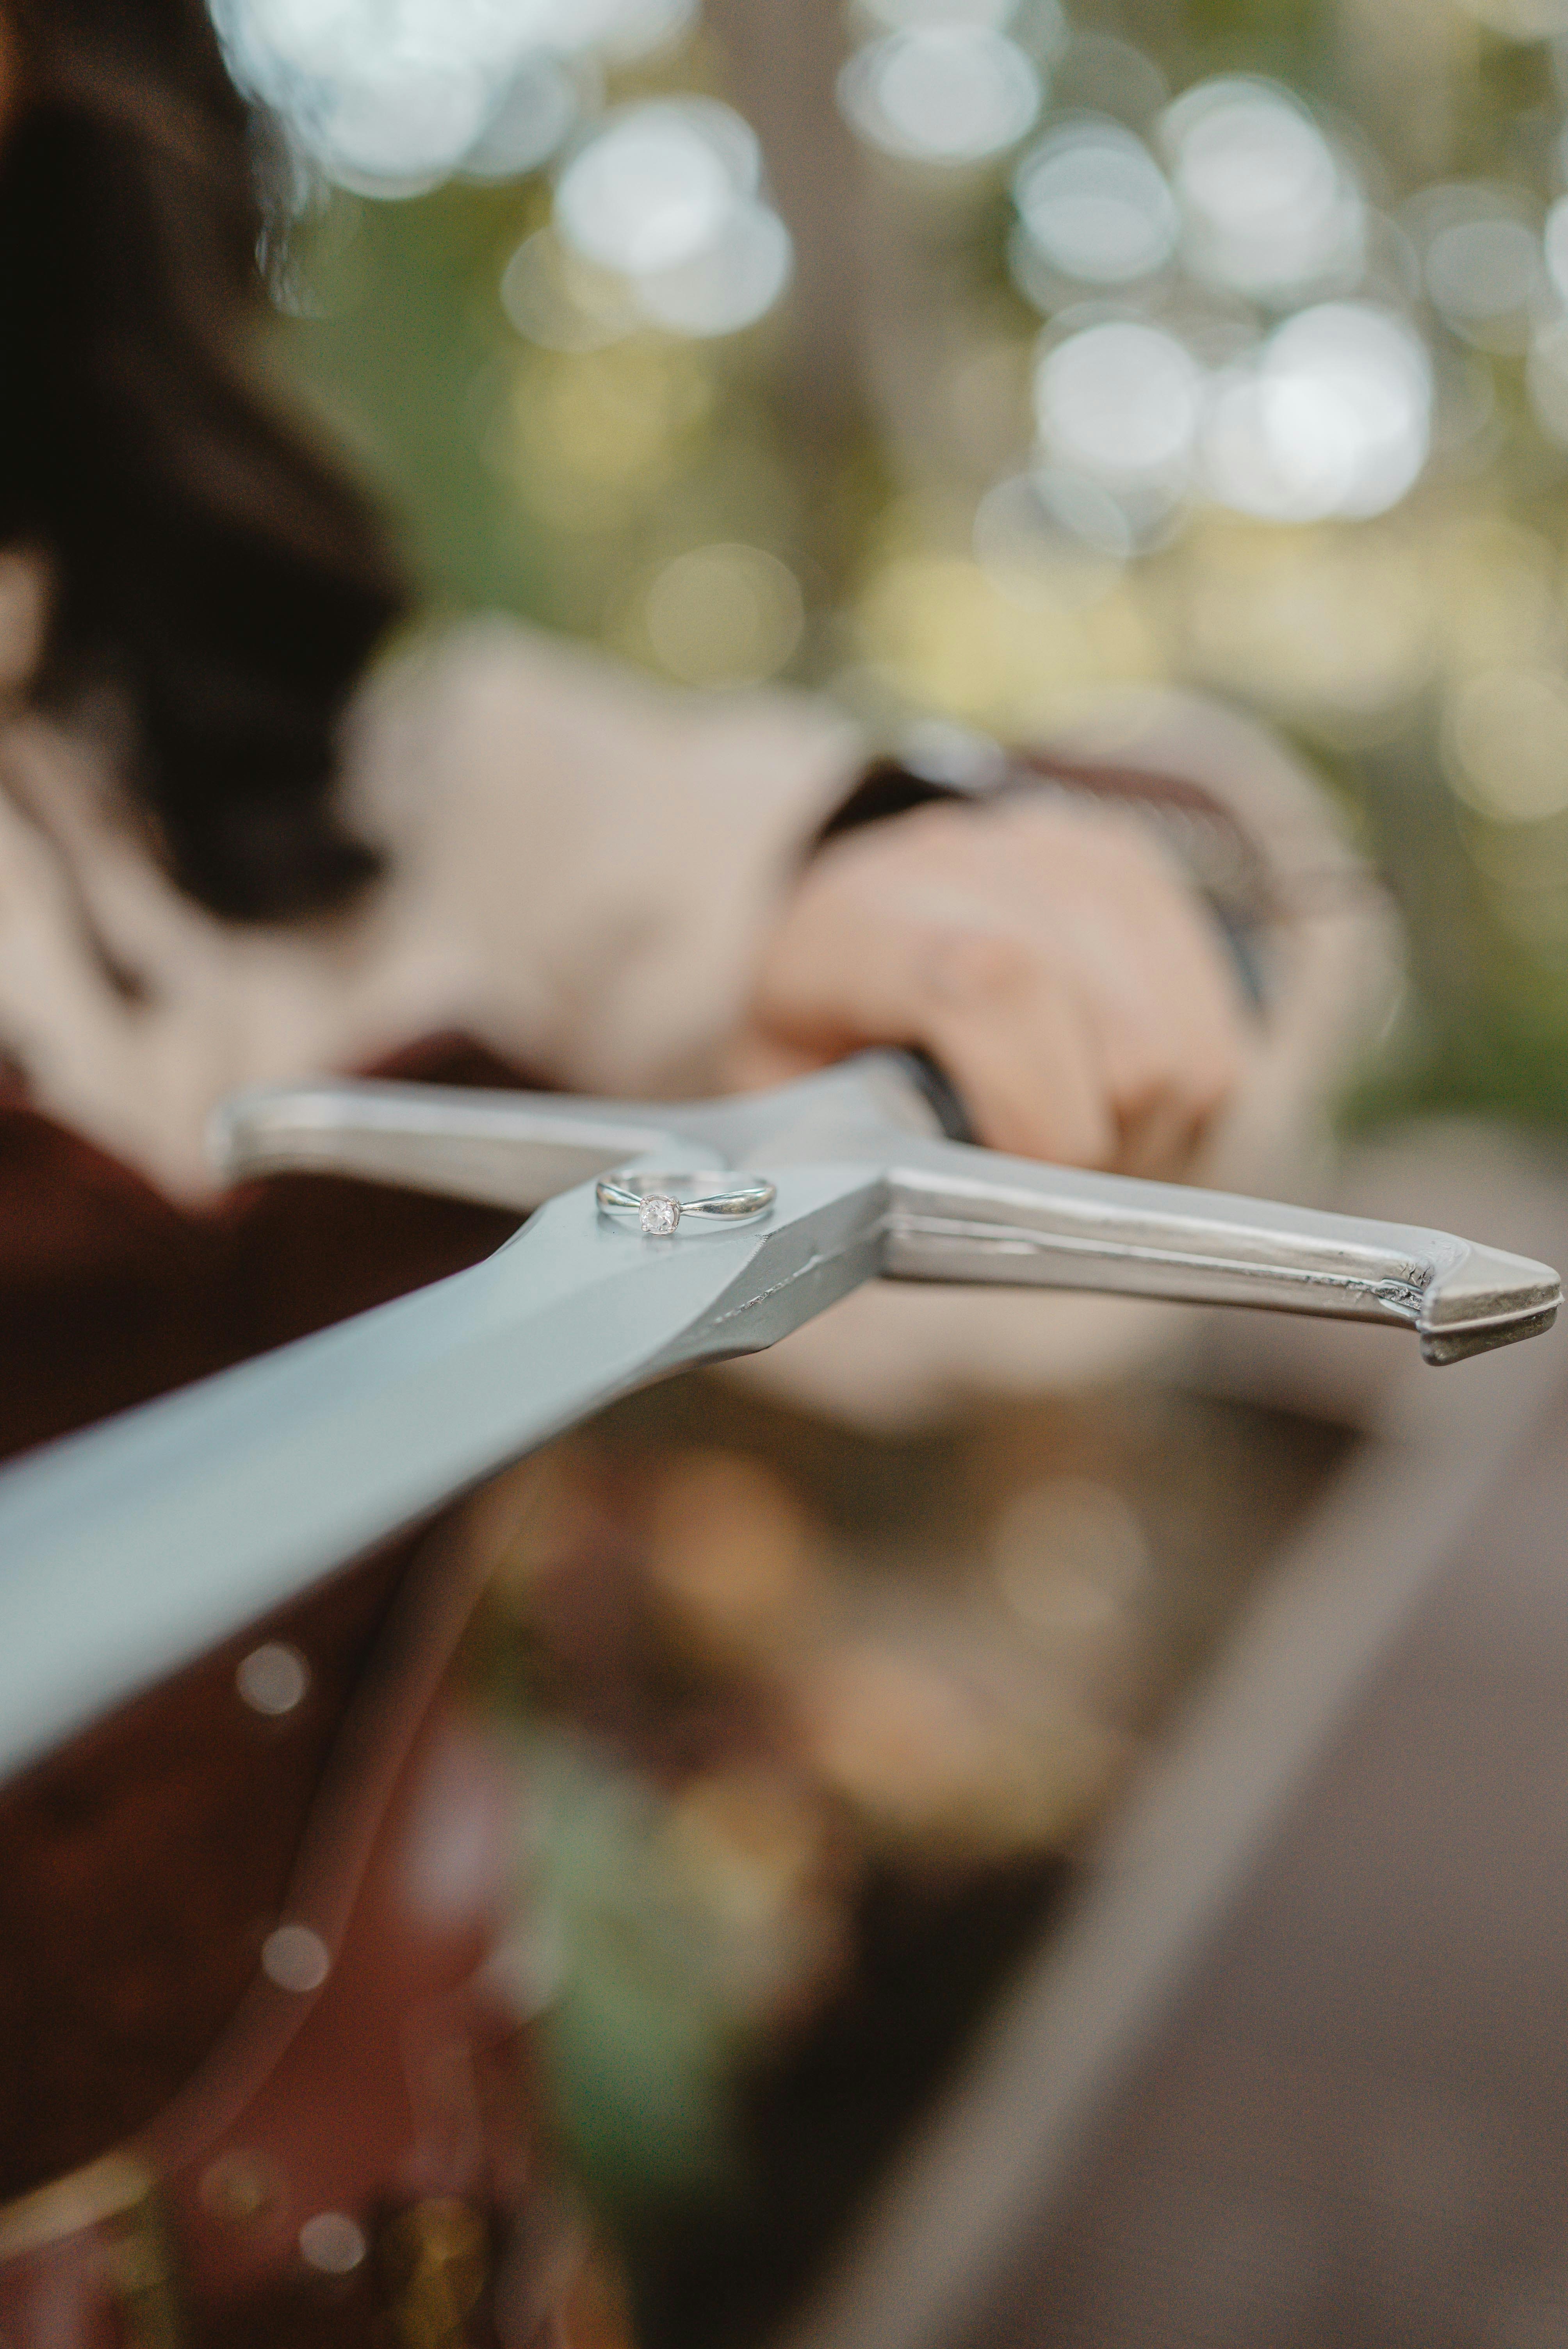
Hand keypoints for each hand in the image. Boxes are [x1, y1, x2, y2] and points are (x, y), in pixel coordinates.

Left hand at [728, 796, 1249, 1178]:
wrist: (854, 927)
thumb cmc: (820, 1047)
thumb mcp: (789, 1109)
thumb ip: (842, 1155)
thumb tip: (924, 1199)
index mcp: (861, 921)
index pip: (994, 981)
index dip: (1036, 1109)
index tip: (1024, 1185)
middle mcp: (974, 864)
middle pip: (1121, 1044)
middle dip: (1094, 1152)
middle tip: (1033, 1180)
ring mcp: (1070, 859)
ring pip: (1185, 1053)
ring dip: (1144, 1135)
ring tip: (1065, 1138)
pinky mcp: (1143, 876)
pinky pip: (1220, 1037)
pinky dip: (1179, 1102)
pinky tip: (1107, 1099)